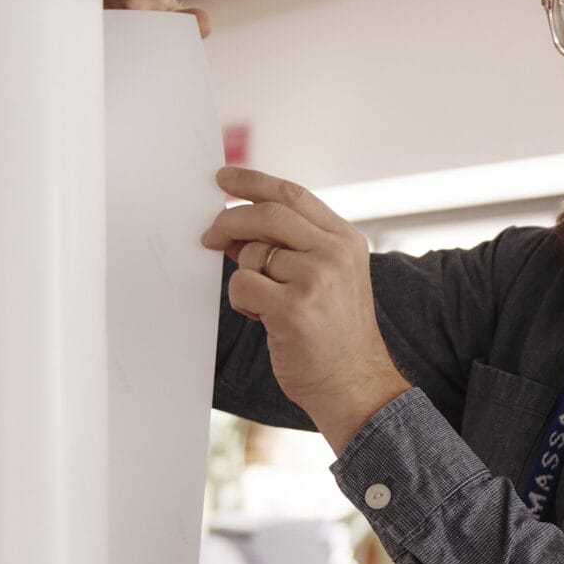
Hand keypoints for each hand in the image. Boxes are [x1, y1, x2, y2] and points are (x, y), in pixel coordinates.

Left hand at [200, 166, 410, 445]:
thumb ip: (290, 247)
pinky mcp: (293, 307)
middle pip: (268, 214)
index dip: (253, 183)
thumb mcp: (328, 279)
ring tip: (267, 304)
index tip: (223, 179)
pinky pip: (242, 285)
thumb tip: (234, 226)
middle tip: (208, 236)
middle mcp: (335, 253)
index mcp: (346, 240)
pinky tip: (264, 319)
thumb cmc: (333, 335)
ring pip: (251, 254)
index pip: (293, 196)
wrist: (354, 384)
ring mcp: (316, 279)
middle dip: (229, 221)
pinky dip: (242, 301)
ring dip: (245, 277)